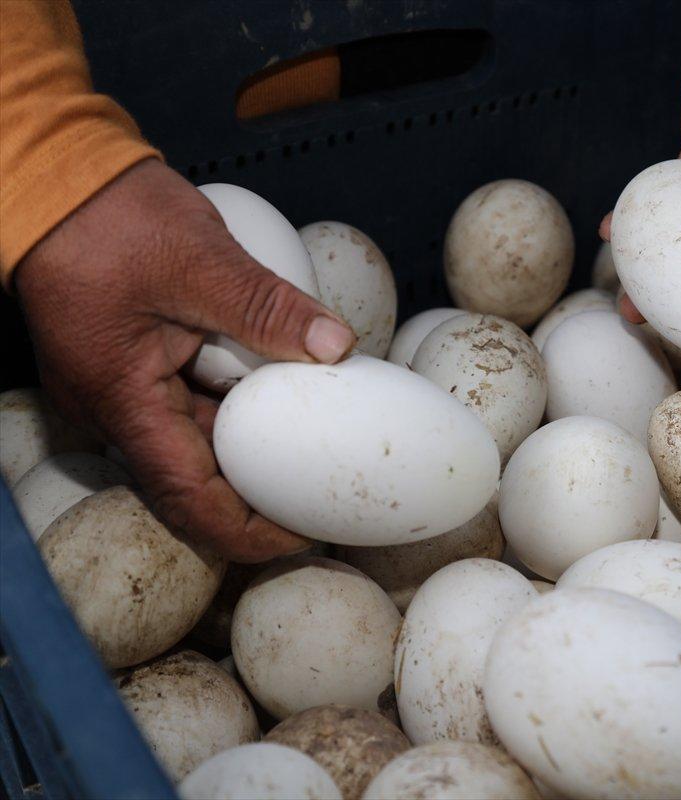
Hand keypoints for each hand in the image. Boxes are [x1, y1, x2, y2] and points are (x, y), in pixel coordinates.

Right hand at [15, 160, 355, 560]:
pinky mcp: (135, 365)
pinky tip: (284, 393)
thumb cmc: (110, 215)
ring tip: (321, 449)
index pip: (188, 500)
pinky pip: (191, 402)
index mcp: (123, 401)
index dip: (248, 530)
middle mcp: (116, 409)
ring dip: (254, 447)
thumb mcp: (200, 258)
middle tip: (328, 498)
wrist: (53, 175)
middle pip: (196, 481)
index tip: (304, 534)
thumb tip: (337, 347)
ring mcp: (123, 388)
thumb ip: (269, 307)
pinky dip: (238, 406)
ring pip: (198, 440)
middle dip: (261, 496)